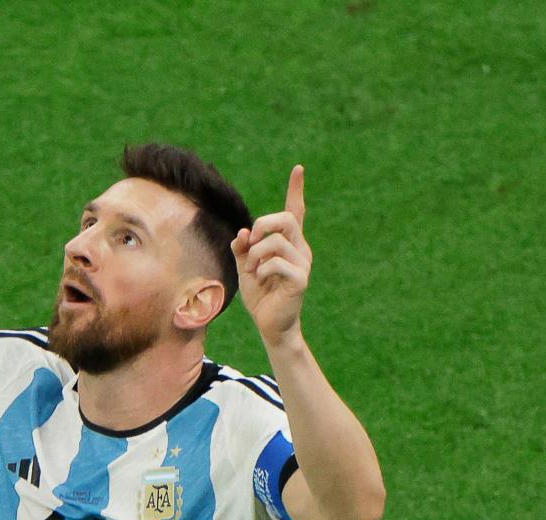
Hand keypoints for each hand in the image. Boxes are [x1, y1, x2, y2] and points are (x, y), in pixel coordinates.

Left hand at [231, 165, 311, 345]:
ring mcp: (302, 264)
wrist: (269, 324)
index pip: (295, 211)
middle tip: (250, 242)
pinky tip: (260, 278)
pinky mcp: (300, 279)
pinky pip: (276, 262)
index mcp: (289, 243)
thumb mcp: (245, 266)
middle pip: (285, 219)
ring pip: (277, 241)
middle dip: (262, 225)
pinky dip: (261, 268)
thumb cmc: (260, 294)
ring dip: (256, 254)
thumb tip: (243, 232)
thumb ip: (243, 247)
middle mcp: (300, 249)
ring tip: (251, 270)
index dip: (296, 190)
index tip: (298, 168)